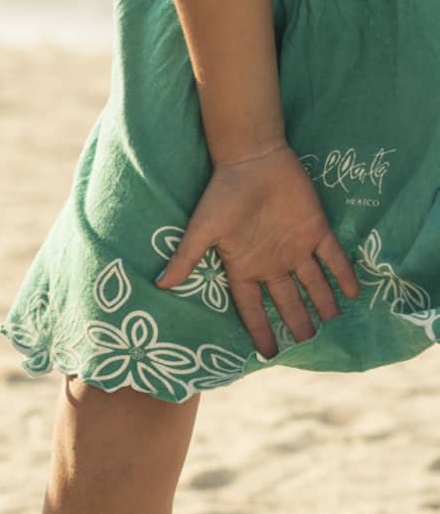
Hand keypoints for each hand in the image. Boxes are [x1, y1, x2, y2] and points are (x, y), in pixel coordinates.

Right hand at [157, 146, 360, 358]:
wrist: (252, 158)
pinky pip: (334, 259)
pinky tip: (354, 293)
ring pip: (314, 284)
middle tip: (308, 343)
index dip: (260, 330)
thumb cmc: (224, 195)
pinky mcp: (316, 231)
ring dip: (324, 304)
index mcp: (245, 266)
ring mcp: (296, 248)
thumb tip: (159, 284)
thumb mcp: (203, 229)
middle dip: (298, 323)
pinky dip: (344, 275)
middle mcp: (272, 262)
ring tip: (333, 323)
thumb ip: (187, 258)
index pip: (253, 307)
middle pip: (288, 301)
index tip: (267, 354)